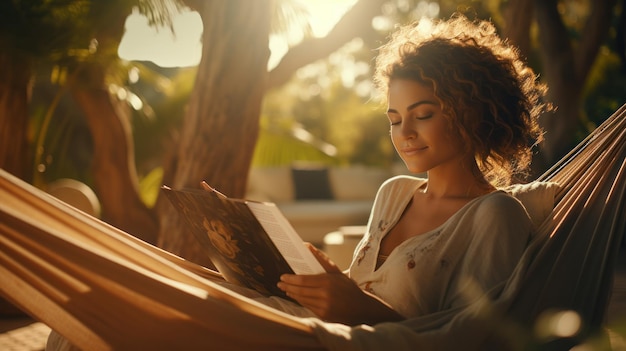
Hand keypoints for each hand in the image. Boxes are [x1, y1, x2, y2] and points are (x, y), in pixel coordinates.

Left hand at [277, 244, 403, 324]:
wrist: (361, 308)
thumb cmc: (348, 287)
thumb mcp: (336, 272)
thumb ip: (321, 259)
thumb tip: (307, 246)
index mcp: (328, 281)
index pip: (304, 280)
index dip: (291, 279)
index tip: (283, 276)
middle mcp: (326, 295)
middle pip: (300, 290)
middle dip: (288, 286)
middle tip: (280, 282)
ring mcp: (324, 307)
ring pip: (302, 299)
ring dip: (292, 294)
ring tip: (286, 289)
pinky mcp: (324, 315)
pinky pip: (308, 306)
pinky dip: (300, 301)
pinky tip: (296, 296)